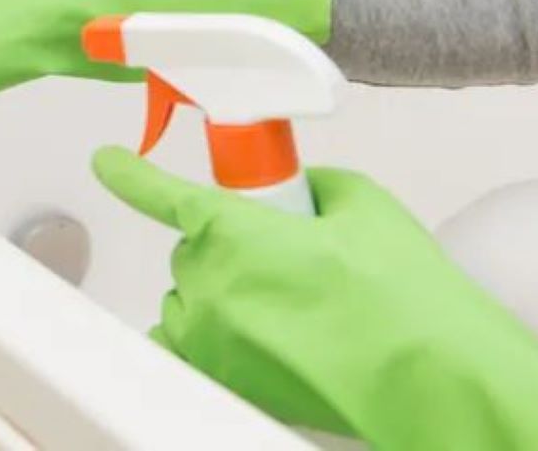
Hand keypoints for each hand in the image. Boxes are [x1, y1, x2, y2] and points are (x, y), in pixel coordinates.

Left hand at [92, 148, 537, 448]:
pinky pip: (187, 344)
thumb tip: (300, 191)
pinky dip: (205, 335)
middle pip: (193, 247)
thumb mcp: (362, 205)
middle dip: (230, 245)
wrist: (430, 375)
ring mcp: (209, 335)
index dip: (129, 173)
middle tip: (289, 259)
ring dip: (223, 291)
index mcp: (232, 229)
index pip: (159, 191)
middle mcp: (207, 281)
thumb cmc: (402, 293)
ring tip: (291, 305)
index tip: (108, 161)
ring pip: (192, 294)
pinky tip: (247, 334)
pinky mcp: (222, 376)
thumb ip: (314, 184)